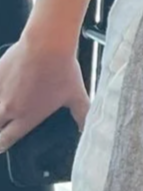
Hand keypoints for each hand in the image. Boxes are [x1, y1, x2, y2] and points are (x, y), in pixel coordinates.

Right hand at [0, 36, 88, 152]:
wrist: (46, 45)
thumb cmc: (62, 70)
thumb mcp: (76, 95)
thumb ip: (81, 114)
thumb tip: (86, 128)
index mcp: (26, 117)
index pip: (6, 140)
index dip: (2, 145)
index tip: (2, 145)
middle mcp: (8, 109)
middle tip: (2, 126)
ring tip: (2, 109)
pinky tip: (2, 86)